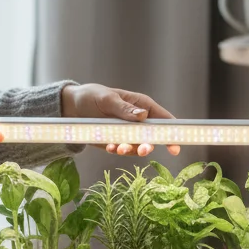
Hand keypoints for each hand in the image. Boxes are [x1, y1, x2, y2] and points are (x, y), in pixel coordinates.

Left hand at [60, 83, 178, 156]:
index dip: (172, 132)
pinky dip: (118, 151)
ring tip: (118, 148)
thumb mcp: (107, 99)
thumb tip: (142, 115)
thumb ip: (124, 109)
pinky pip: (123, 150)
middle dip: (148, 145)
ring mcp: (128, 133)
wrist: (73, 107)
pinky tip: (110, 147)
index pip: (163, 119)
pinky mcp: (117, 142)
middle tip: (142, 150)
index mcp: (142, 105)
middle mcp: (138, 121)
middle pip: (152, 137)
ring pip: (137, 146)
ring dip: (130, 150)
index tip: (175, 146)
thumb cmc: (93, 97)